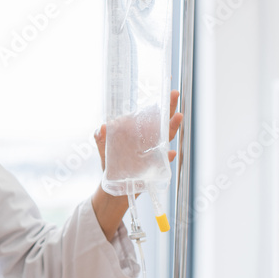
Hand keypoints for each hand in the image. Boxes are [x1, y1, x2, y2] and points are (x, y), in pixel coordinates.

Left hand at [90, 90, 181, 240]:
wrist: (113, 187)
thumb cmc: (111, 164)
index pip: (149, 115)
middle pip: (160, 122)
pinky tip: (171, 152)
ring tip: (177, 116)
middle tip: (174, 93)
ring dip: (171, 127)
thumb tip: (102, 127)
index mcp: (138, 132)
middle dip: (168, 108)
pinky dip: (167, 157)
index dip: (158, 103)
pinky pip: (163, 161)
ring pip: (164, 138)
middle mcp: (148, 140)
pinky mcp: (153, 167)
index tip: (165, 91)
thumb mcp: (103, 148)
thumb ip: (100, 137)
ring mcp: (152, 152)